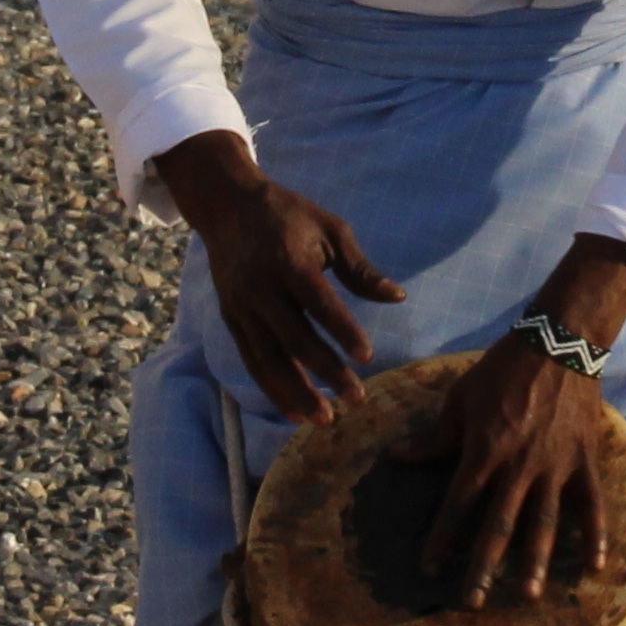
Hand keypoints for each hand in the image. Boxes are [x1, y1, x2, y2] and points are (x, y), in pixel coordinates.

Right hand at [151, 131, 402, 420]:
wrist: (227, 206)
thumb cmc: (289, 216)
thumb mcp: (330, 229)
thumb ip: (360, 269)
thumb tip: (398, 297)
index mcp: (288, 261)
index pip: (318, 303)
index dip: (343, 330)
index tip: (368, 357)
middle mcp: (260, 289)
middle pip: (294, 339)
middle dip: (326, 372)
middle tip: (358, 399)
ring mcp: (241, 307)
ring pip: (268, 360)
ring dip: (296, 393)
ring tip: (326, 420)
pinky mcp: (231, 320)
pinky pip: (252, 362)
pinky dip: (272, 389)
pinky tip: (296, 412)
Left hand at [410, 239, 625, 606]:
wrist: (559, 342)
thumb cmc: (503, 369)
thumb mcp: (460, 398)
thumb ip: (433, 436)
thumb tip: (396, 457)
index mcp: (484, 451)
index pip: (458, 504)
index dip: (443, 538)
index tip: (430, 569)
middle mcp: (519, 466)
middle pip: (498, 524)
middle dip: (483, 566)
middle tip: (472, 602)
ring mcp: (555, 466)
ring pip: (545, 521)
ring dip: (535, 560)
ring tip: (529, 595)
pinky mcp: (584, 460)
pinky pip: (592, 503)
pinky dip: (596, 534)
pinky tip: (595, 567)